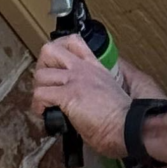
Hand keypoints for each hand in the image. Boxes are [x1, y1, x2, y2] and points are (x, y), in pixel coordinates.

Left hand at [28, 35, 130, 154]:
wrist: (129, 126)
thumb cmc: (124, 117)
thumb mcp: (112, 92)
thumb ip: (95, 88)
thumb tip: (82, 98)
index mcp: (95, 67)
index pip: (74, 42)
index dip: (58, 48)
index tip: (55, 63)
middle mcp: (83, 69)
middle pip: (49, 50)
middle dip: (41, 66)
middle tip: (46, 82)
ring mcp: (75, 80)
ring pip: (40, 74)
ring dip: (38, 89)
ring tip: (44, 102)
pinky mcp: (68, 95)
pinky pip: (40, 94)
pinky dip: (37, 106)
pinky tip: (44, 113)